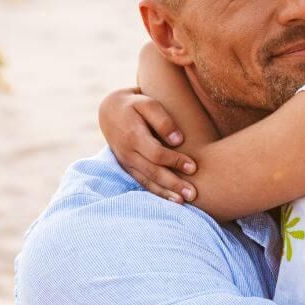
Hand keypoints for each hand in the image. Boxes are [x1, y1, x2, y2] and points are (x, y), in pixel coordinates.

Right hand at [98, 87, 197, 203]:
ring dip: (165, 193)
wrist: (110, 111)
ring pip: (146, 181)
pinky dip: (156, 192)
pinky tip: (170, 199)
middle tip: (193, 194)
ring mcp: (126, 162)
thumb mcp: (147, 103)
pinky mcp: (127, 167)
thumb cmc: (135, 105)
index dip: (175, 161)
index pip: (156, 153)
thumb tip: (178, 140)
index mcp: (133, 135)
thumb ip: (163, 120)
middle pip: (152, 172)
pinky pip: (142, 182)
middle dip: (173, 184)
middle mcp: (127, 152)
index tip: (193, 167)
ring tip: (183, 201)